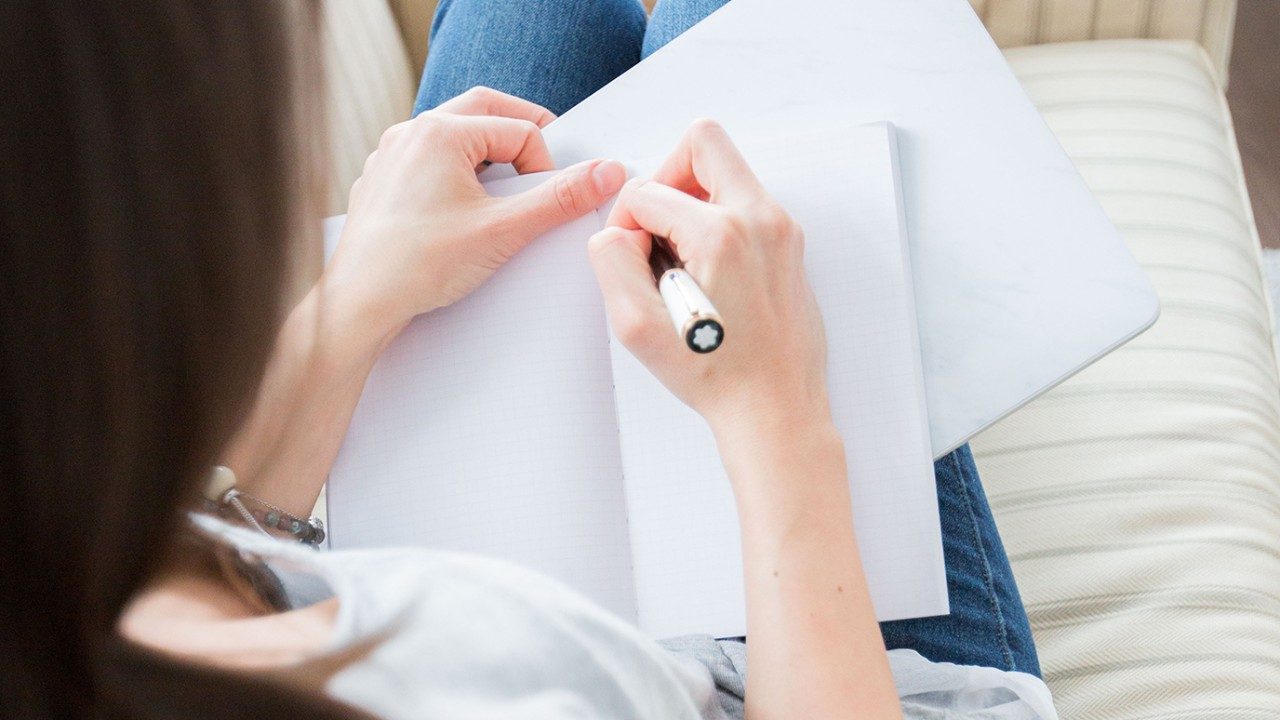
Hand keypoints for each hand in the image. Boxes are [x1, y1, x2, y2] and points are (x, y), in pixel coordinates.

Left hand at [324, 87, 626, 346]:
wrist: (360, 303)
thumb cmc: (417, 265)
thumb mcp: (504, 231)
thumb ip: (559, 199)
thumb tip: (604, 174)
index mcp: (440, 132)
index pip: (519, 129)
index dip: (545, 164)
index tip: (546, 200)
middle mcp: (411, 133)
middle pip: (484, 110)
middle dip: (520, 134)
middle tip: (543, 164)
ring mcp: (391, 156)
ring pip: (453, 135)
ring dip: (486, 153)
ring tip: (502, 191)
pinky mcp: (382, 181)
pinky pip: (428, 160)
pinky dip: (455, 172)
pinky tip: (463, 210)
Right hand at [587, 120, 830, 434]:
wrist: (775, 410)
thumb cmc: (718, 376)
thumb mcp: (637, 327)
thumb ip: (611, 261)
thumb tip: (618, 232)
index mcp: (722, 233)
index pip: (647, 191)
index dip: (624, 222)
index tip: (632, 259)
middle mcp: (760, 220)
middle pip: (703, 142)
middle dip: (665, 176)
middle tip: (656, 225)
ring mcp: (781, 229)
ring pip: (726, 171)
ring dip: (692, 201)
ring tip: (680, 257)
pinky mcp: (789, 245)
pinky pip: (745, 204)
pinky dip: (717, 221)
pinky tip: (706, 271)